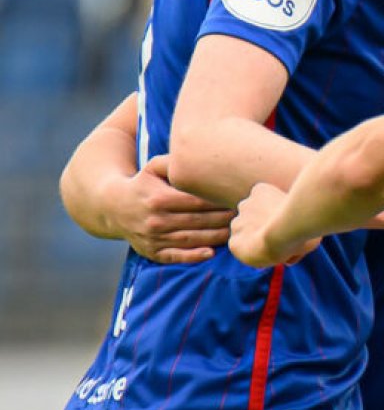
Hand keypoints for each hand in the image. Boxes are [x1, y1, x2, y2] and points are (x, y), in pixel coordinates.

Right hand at [115, 155, 235, 263]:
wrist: (114, 206)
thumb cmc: (143, 183)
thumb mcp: (153, 168)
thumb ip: (173, 162)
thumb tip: (197, 153)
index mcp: (159, 198)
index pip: (196, 202)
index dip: (219, 202)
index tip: (238, 199)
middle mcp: (156, 220)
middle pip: (198, 221)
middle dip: (223, 219)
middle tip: (245, 215)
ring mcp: (153, 238)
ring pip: (191, 239)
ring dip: (216, 237)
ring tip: (237, 232)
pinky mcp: (151, 252)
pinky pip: (175, 256)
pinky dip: (193, 256)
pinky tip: (211, 253)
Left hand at [229, 182, 319, 267]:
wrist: (285, 231)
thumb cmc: (302, 218)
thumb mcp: (302, 214)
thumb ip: (293, 224)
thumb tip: (293, 249)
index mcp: (260, 191)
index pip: (262, 204)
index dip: (273, 216)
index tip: (285, 225)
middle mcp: (245, 204)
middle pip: (252, 220)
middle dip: (262, 230)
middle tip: (281, 241)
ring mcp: (237, 223)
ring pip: (247, 236)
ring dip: (257, 242)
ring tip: (276, 249)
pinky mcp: (234, 242)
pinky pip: (244, 251)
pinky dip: (253, 255)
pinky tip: (268, 254)